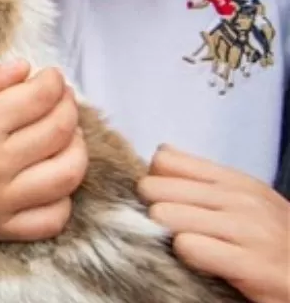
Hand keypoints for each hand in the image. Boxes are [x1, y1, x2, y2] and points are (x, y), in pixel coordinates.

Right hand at [0, 64, 86, 240]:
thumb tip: (26, 69)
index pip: (41, 98)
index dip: (55, 82)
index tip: (52, 77)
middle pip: (60, 131)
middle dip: (68, 107)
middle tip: (61, 99)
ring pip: (67, 174)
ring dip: (76, 149)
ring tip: (65, 135)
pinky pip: (51, 219)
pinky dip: (63, 199)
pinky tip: (51, 178)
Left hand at [140, 146, 289, 302]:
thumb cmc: (272, 243)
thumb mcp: (244, 203)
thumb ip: (202, 183)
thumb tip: (158, 158)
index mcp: (235, 181)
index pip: (165, 160)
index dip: (155, 184)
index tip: (165, 205)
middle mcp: (241, 198)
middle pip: (154, 187)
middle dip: (152, 210)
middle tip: (172, 232)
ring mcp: (249, 229)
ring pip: (165, 214)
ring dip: (166, 236)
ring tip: (190, 249)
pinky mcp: (253, 264)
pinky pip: (188, 246)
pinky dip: (187, 259)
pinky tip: (204, 266)